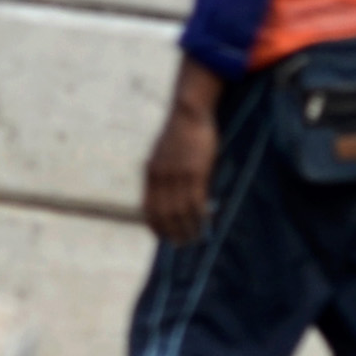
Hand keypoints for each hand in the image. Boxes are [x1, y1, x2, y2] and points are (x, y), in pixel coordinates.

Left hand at [142, 65, 224, 242]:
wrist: (188, 111)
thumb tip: (170, 195)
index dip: (155, 226)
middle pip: (165, 214)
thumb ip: (163, 174)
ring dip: (189, 228)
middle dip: (173, 232)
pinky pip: (196, 201)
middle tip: (182, 244)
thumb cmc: (179, 133)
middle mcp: (161, 176)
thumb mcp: (163, 154)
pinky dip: (201, 216)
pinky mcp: (195, 171)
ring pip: (181, 211)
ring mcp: (178, 174)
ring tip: (196, 238)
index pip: (148, 208)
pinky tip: (207, 222)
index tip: (163, 237)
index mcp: (150, 172)